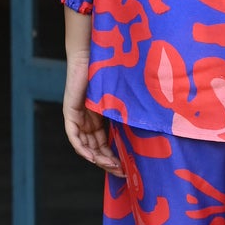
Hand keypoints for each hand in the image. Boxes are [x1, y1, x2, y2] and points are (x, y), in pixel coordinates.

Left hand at [63, 56, 123, 174]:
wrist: (96, 52)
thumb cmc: (113, 70)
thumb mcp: (123, 98)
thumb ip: (129, 111)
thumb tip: (154, 124)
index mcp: (99, 117)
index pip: (104, 143)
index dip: (114, 156)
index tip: (126, 167)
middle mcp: (88, 120)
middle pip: (95, 148)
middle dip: (108, 162)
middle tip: (122, 172)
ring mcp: (78, 116)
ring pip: (85, 145)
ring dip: (98, 159)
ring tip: (113, 166)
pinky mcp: (70, 111)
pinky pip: (74, 136)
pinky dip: (82, 148)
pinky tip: (92, 157)